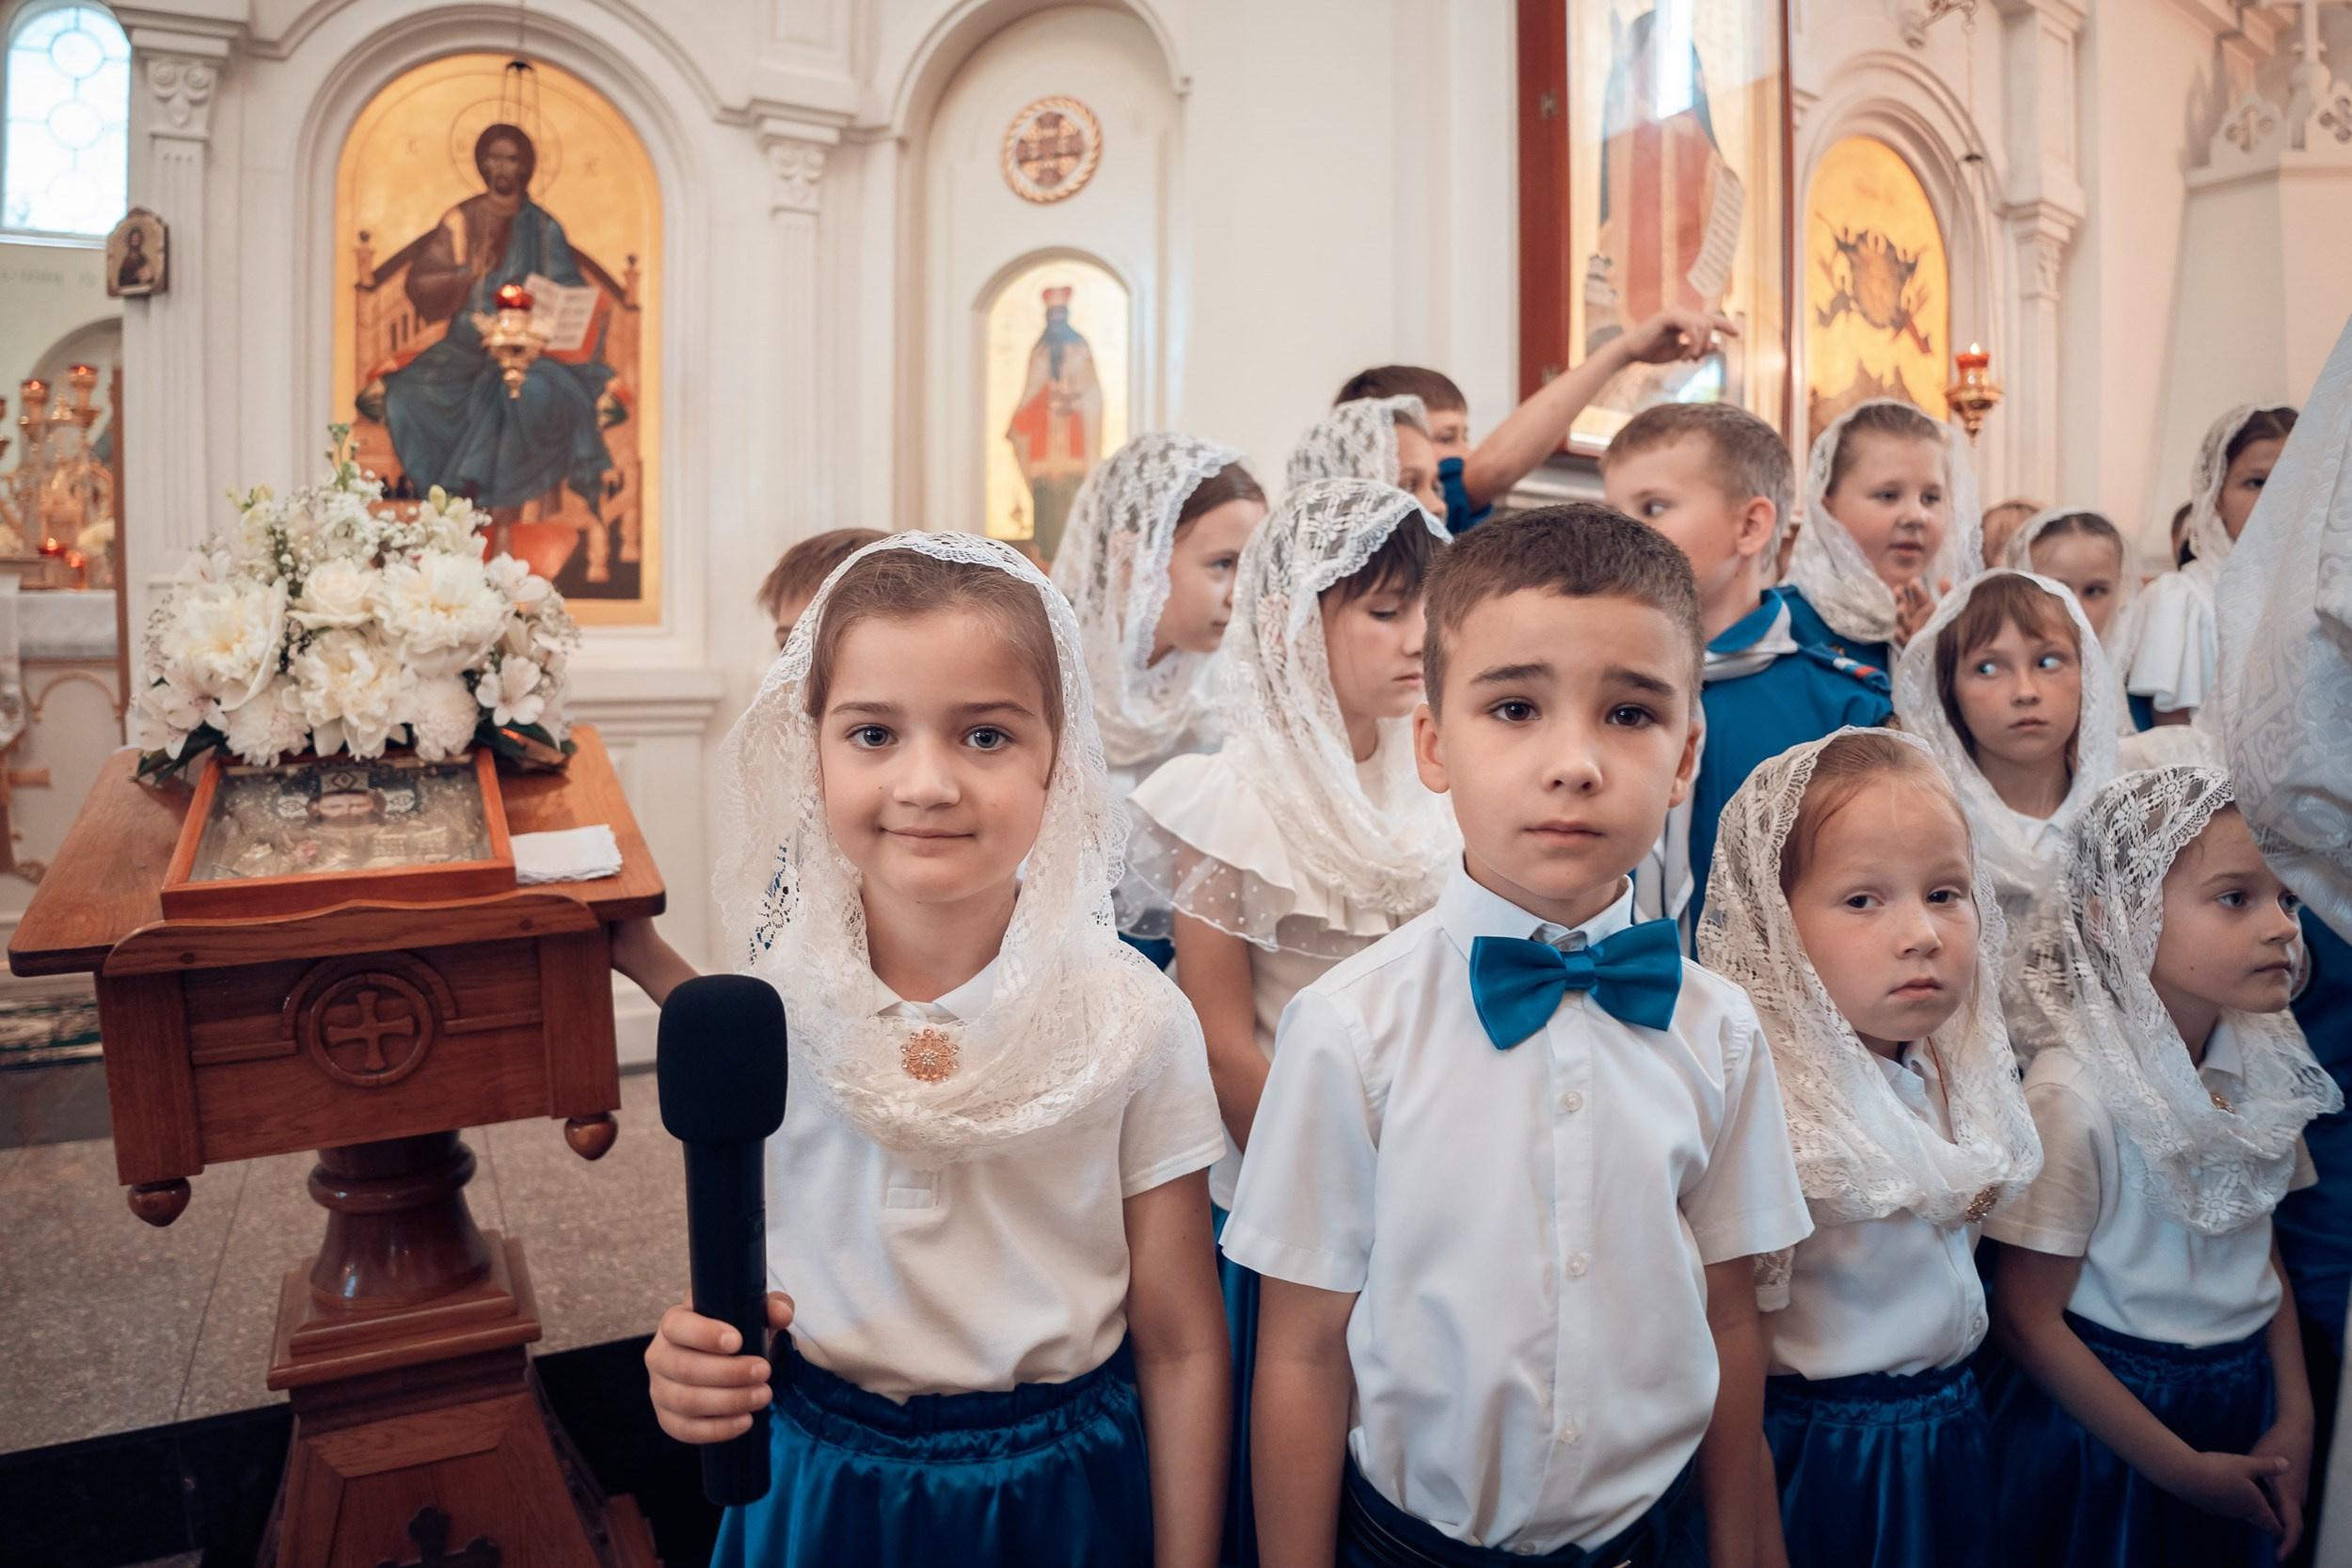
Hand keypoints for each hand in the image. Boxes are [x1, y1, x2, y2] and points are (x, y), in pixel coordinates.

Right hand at [645, 1290, 794, 1443]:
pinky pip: (685, 1430)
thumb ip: (771, 1306)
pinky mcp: (667, 1418)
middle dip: (728, 1373)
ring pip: (685, 1402)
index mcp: (674, 1323)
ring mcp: (660, 1389)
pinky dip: (717, 1429)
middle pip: (684, 1368)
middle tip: (764, 1371)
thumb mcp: (754, 1313)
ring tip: (762, 1396)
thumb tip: (782, 1314)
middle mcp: (659, 1355)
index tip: (737, 1341)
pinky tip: (745, 1421)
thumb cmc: (736, 1331)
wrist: (724, 1361)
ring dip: (728, 1402)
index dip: (704, 1335)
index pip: (678, 1326)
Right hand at [1618, 308, 1738, 366]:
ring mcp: (1675, 312)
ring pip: (1703, 325)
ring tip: (1688, 359)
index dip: (1725, 326)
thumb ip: (1698, 349)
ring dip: (1700, 346)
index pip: (1710, 319)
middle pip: (1709, 323)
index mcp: (1684, 320)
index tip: (1738, 334)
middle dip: (1707, 344)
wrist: (1630, 352)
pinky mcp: (1669, 316)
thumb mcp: (1680, 354)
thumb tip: (1718, 346)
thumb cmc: (1652, 353)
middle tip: (1694, 361)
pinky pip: (1693, 326)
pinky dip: (1694, 342)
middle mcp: (1681, 312)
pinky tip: (1685, 355)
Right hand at [1893, 577, 1947, 646]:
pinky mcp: (1912, 645)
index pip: (1919, 597)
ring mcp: (1913, 632)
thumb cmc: (1952, 629)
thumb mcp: (1952, 609)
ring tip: (1901, 608)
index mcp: (1926, 609)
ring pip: (1903, 623)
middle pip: (1906, 607)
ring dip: (1900, 615)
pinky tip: (1898, 631)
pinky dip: (1900, 636)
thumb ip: (1947, 594)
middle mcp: (1917, 619)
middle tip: (1898, 589)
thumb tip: (1943, 578)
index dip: (1916, 590)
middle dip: (1900, 598)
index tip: (1913, 581)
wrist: (1956, 653)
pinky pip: (1903, 641)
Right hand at [2160, 1449, 2289, 1536]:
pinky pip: (2226, 1504)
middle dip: (2266, 1513)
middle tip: (2272, 1505)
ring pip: (2241, 1510)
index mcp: (2254, 1505)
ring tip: (2250, 1491)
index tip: (2286, 1526)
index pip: (2273, 1524)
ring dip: (2247, 1503)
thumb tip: (2287, 1464)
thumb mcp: (2247, 1463)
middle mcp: (2240, 1512)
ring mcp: (2223, 1510)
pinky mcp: (2209, 1505)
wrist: (2185, 1475)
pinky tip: (2226, 1484)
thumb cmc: (2219, 1470)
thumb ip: (2268, 1465)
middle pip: (2258, 1518)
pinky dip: (2231, 1498)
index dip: (2282, 1526)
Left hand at [2250, 1420, 2312, 1556]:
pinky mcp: (2293, 1485)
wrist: (2296, 1430)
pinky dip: (2269, 1504)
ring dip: (2267, 1514)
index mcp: (2289, 1495)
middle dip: (2269, 1528)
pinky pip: (2282, 1502)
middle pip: (2284, 1522)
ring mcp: (2296, 1491)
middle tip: (2242, 1520)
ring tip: (2240, 1507)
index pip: (2291, 1527)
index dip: (2285, 1543)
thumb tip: (2237, 1487)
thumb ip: (2254, 1476)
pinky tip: (2250, 1495)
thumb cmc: (2278, 1443)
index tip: (2279, 1556)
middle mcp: (2296, 1497)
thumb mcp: (2260, 1459)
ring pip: (2281, 1511)